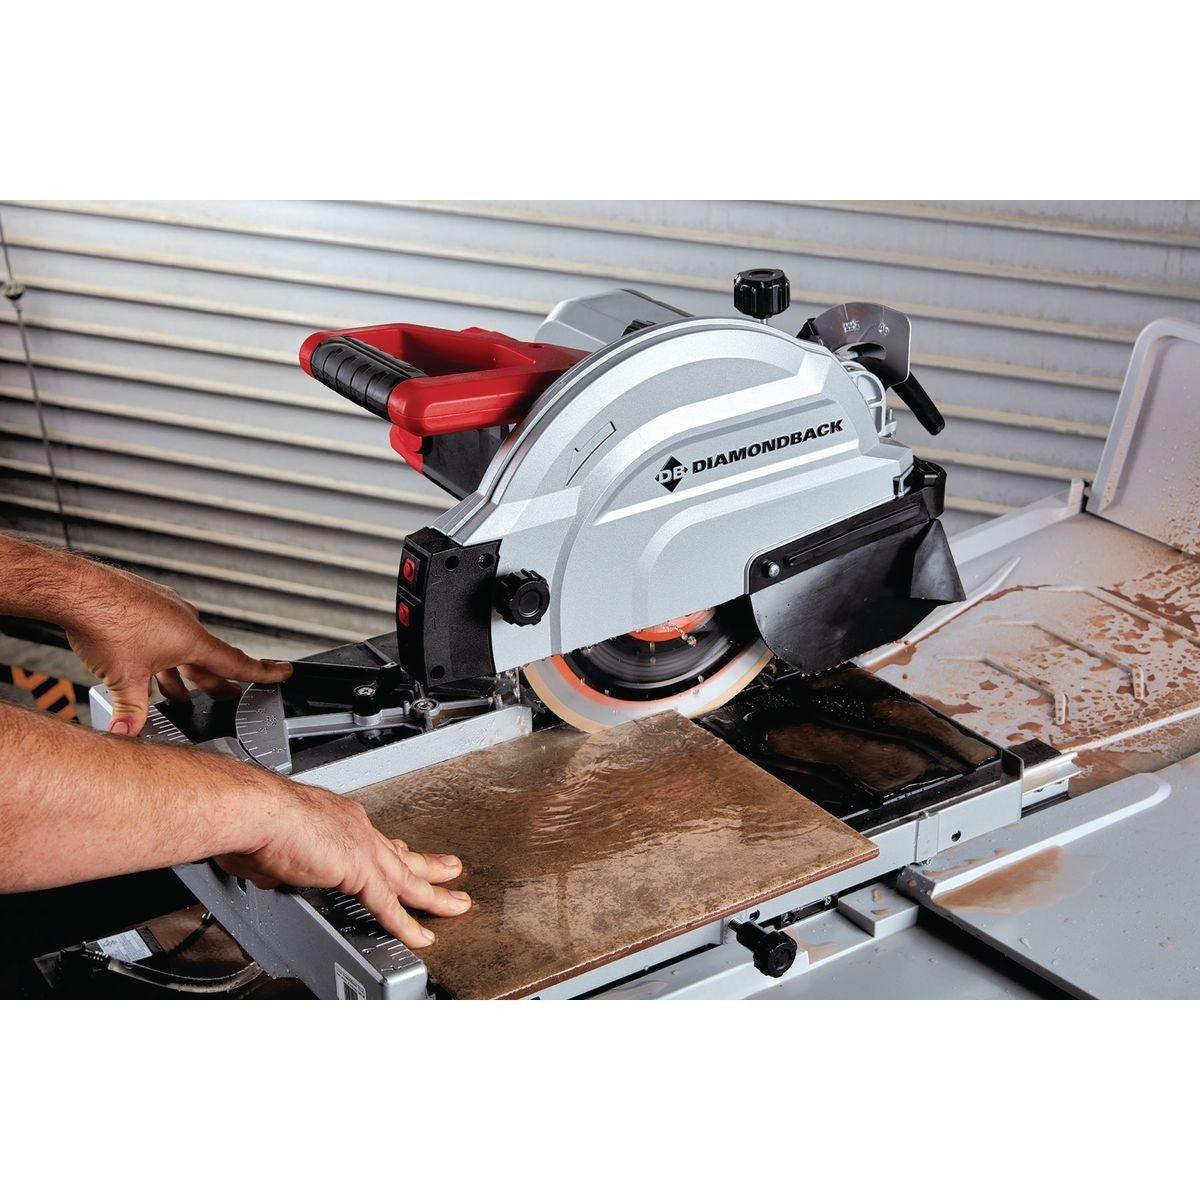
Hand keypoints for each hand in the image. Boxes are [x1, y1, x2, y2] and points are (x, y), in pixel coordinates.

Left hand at [65, 560, 291, 734]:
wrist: (79, 590)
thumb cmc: (105, 624)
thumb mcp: (122, 679)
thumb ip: (129, 712)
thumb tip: (127, 736)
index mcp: (191, 641)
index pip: (237, 662)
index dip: (264, 672)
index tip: (284, 672)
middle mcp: (185, 622)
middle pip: (209, 659)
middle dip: (216, 681)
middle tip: (227, 695)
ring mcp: (167, 609)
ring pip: (183, 646)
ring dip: (183, 669)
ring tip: (176, 690)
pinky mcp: (147, 602)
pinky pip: (164, 631)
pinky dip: (161, 650)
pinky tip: (143, 661)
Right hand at [216, 781, 470, 949]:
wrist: (257, 813)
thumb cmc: (254, 821)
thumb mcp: (272, 845)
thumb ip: (280, 864)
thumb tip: (272, 873)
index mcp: (338, 818)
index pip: (374, 840)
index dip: (393, 851)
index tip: (405, 854)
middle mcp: (357, 828)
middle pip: (401, 854)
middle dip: (428, 865)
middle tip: (451, 870)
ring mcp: (363, 849)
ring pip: (408, 878)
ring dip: (434, 894)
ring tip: (456, 904)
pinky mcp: (360, 872)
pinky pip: (389, 905)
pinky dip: (406, 924)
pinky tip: (421, 935)